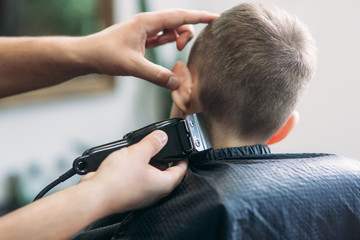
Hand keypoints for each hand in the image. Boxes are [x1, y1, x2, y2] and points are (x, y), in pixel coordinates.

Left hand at [80, 9, 218, 88]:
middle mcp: (147, 23)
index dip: (199, 17)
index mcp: (147, 22)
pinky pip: (162, 36)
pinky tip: (174, 46)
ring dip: (179, 37)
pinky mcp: (142, 38)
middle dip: (188, 30)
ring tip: (179, 48)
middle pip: (177, 21)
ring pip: (170, 28)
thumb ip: (156, 75)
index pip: (179, 17)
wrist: (88, 55)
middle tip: (183, 47)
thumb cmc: (105, 54)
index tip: (216, 18)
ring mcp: (144, 30)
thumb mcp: (133, 66)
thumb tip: (176, 83)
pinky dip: (171, 40)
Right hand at [80, 130, 187, 213]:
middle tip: (161, 145)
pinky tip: (128, 158)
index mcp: (163, 185)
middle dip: (163, 157)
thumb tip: (161, 137)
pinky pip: (136, 177)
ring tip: (142, 149)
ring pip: (149, 174)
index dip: (183, 158)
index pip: (181, 171)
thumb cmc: (116, 182)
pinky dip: (135, 167)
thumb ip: (152, 143)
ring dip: (147, 161)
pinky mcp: (128, 192)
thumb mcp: (138, 153)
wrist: (94, 195)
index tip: (184, 151)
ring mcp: (140, 193)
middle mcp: (153, 192)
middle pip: (165, 171)